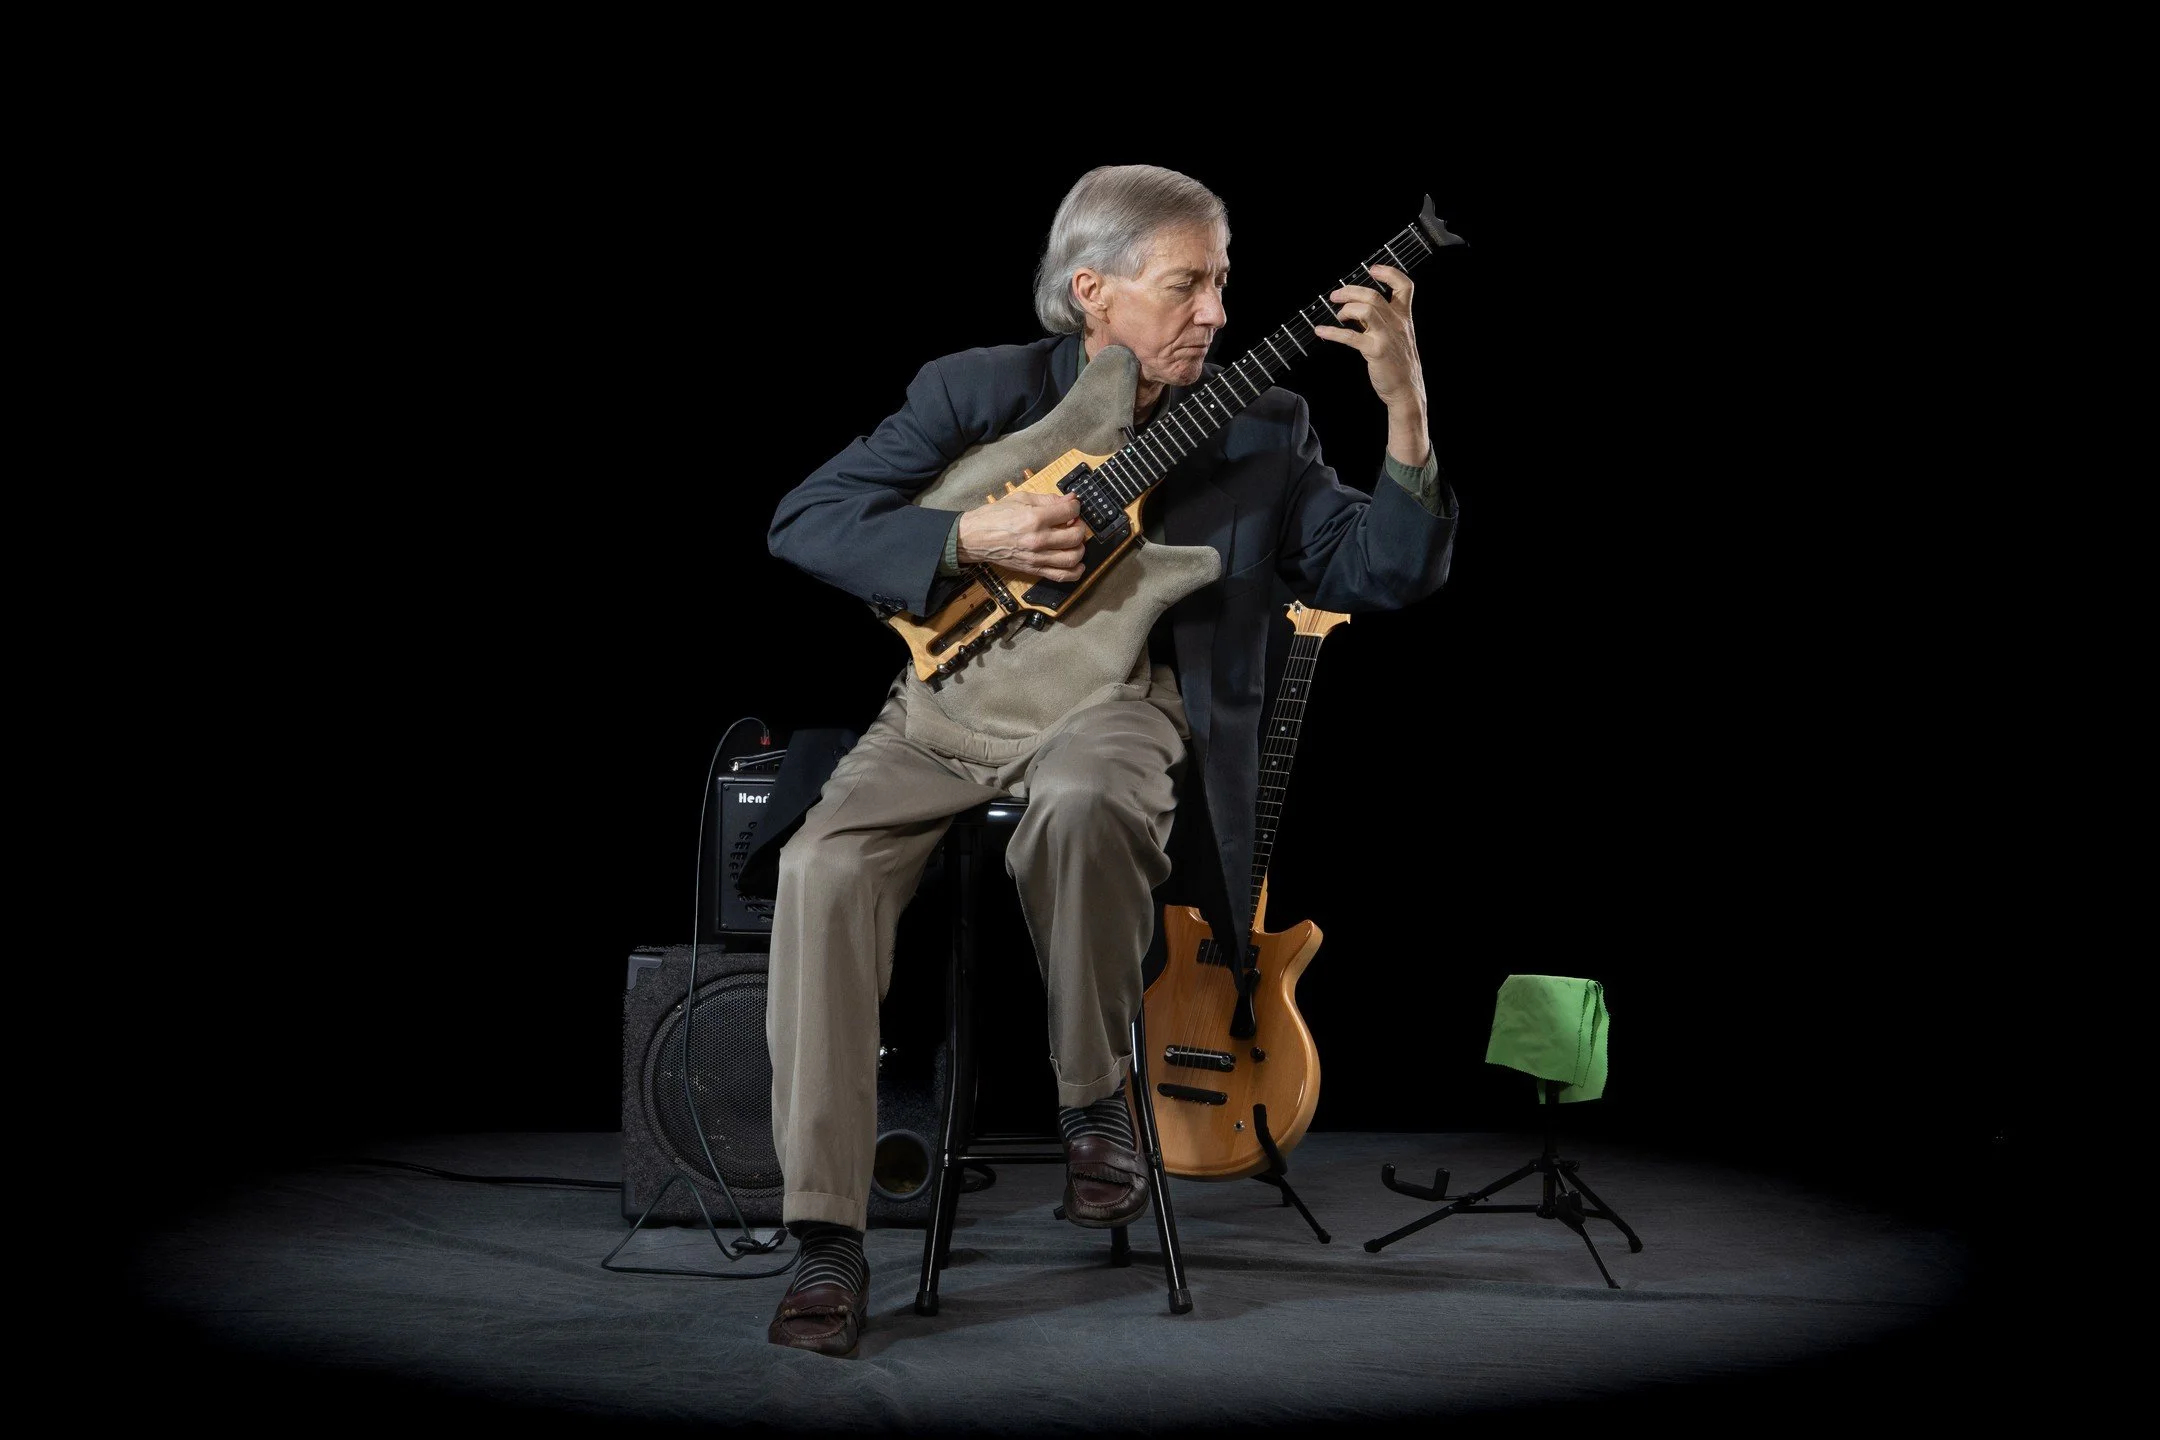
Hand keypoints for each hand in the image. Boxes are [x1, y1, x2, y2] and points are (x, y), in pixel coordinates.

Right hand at [957, 490, 1086, 581]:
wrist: (974, 538)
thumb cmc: (994, 517)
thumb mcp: (1021, 499)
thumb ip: (1048, 499)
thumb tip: (1070, 499)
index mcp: (1034, 519)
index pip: (1070, 512)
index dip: (1075, 507)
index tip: (1072, 507)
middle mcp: (1038, 540)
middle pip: (1076, 536)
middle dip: (1080, 527)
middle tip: (1074, 522)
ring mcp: (1037, 558)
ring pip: (1073, 558)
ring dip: (1080, 548)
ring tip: (1074, 540)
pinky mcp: (1034, 570)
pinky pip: (1062, 576)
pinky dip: (1075, 571)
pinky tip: (1077, 563)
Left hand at [1313, 263, 1430, 466]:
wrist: (1407, 391)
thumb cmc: (1398, 365)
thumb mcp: (1396, 338)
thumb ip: (1379, 322)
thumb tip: (1354, 311)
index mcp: (1404, 318)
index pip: (1404, 286)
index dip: (1389, 273)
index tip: (1373, 269)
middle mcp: (1397, 323)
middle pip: (1374, 295)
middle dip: (1351, 291)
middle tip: (1335, 296)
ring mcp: (1387, 336)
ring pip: (1366, 309)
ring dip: (1345, 308)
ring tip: (1337, 316)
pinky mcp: (1376, 351)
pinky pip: (1351, 336)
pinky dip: (1333, 331)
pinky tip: (1321, 330)